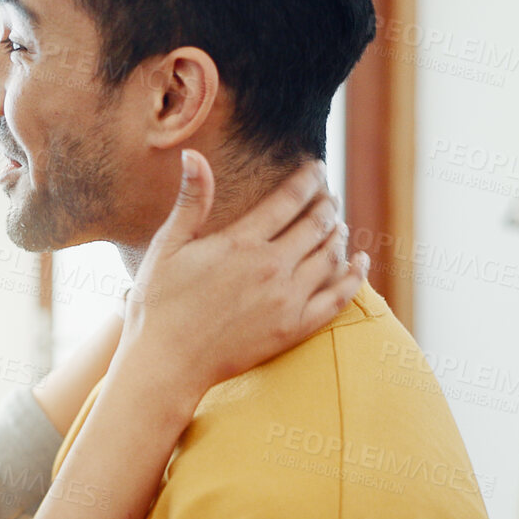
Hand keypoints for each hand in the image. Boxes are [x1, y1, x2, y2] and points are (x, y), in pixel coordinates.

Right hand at [122, 150, 365, 400]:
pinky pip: (338, 298)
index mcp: (241, 243)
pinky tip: (360, 262)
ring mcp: (286, 300)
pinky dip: (354, 276)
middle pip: (316, 225)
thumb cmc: (157, 303)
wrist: (166, 364)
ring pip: (329, 256)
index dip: (308, 179)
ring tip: (338, 224)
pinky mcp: (293, 329)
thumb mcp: (167, 246)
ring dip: (338, 234)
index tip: (317, 168)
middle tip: (329, 195)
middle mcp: (271, 268)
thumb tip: (193, 154)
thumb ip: (191, 200)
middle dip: (327, 204)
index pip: (289, 199)